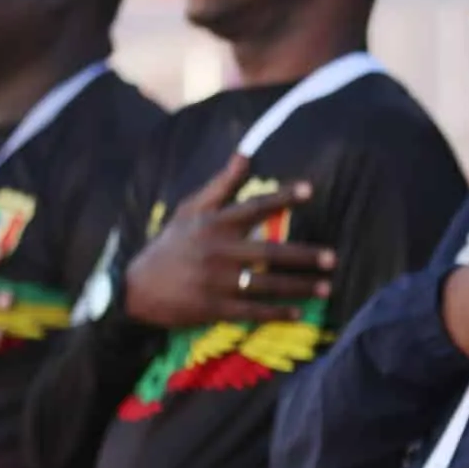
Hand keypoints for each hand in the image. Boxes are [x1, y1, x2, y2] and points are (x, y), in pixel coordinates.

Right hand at [122, 155, 332, 328]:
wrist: (136, 288)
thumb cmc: (171, 246)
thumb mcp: (190, 211)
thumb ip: (220, 185)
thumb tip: (245, 154)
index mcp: (214, 225)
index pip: (253, 207)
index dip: (281, 198)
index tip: (310, 190)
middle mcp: (219, 252)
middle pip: (269, 251)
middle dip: (303, 256)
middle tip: (332, 258)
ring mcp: (217, 282)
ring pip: (266, 284)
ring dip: (298, 287)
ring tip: (326, 289)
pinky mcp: (214, 308)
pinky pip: (252, 311)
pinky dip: (276, 313)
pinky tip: (298, 313)